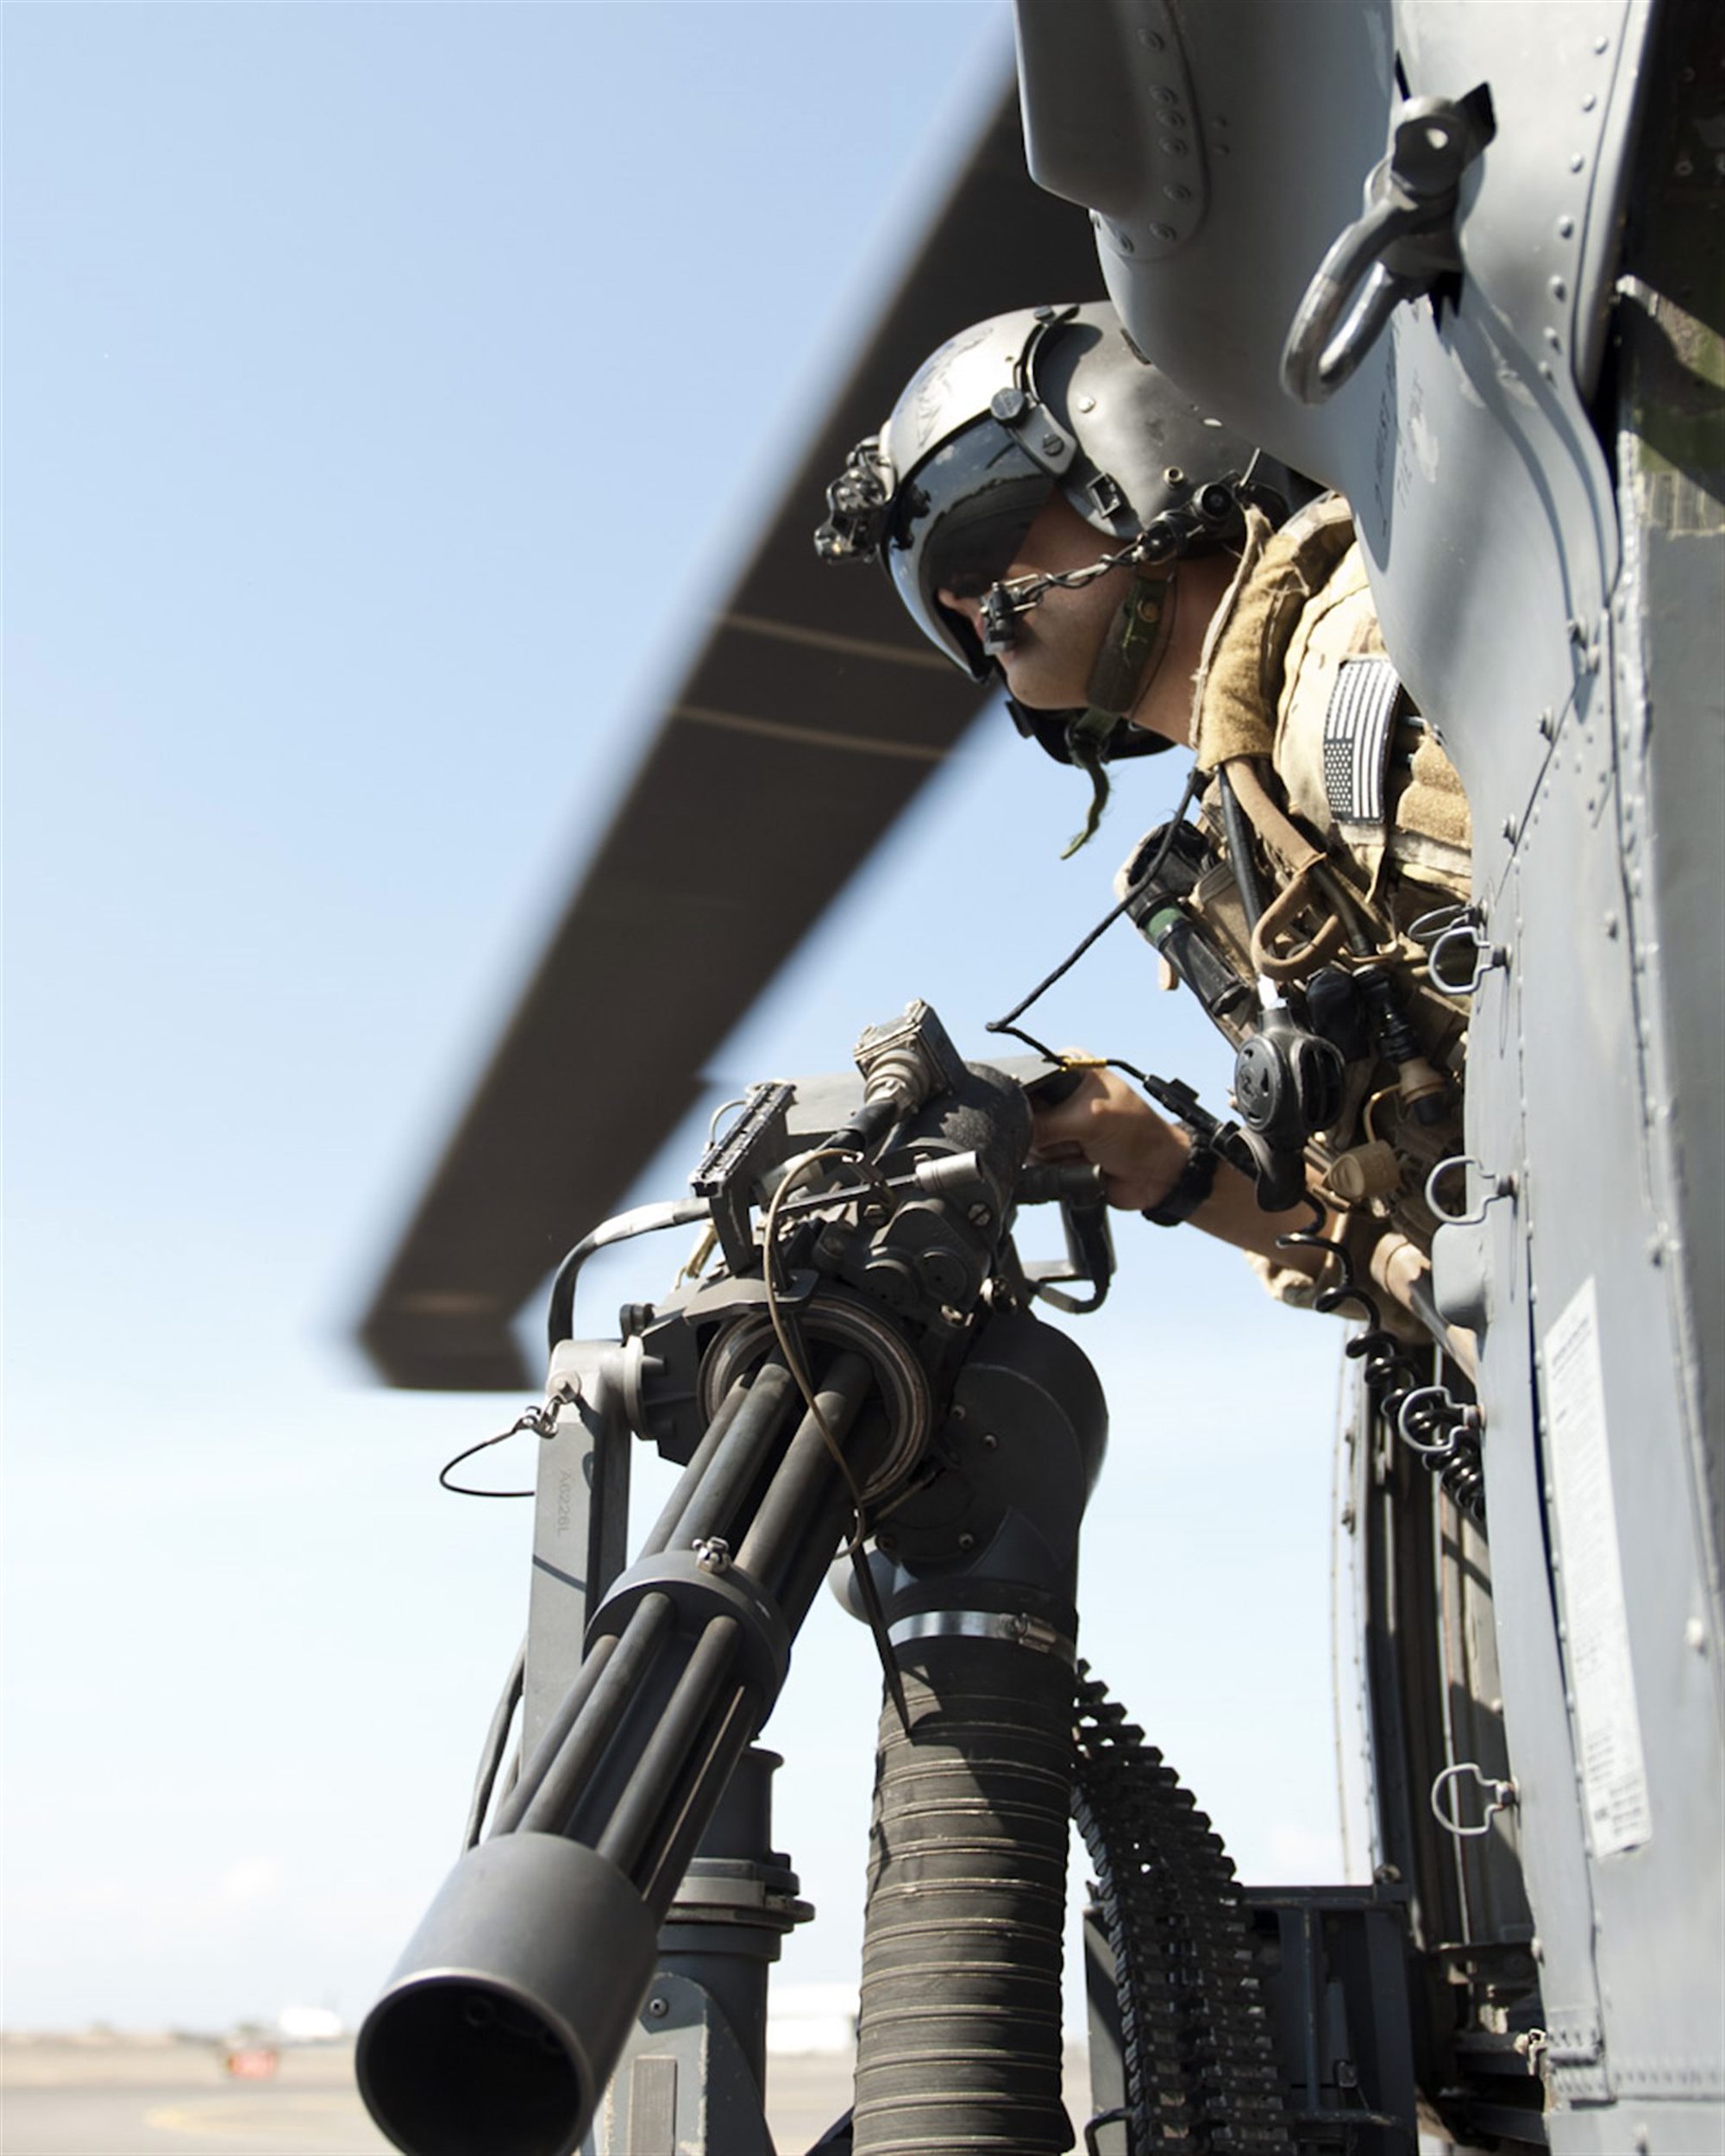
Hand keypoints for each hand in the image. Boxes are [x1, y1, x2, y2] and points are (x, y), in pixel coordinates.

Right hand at [1029, 1062, 1187, 1211]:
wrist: (1157, 1175)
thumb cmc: (1138, 1135)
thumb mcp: (1091, 1118)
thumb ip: (1047, 1124)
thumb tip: (1014, 1133)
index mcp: (1068, 1071)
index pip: (1027, 1082)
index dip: (1032, 1104)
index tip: (1056, 1118)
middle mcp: (1060, 1097)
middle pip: (1023, 1118)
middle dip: (1049, 1135)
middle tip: (1079, 1136)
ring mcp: (1058, 1127)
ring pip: (1028, 1145)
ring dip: (1057, 1155)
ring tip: (1085, 1150)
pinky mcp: (1058, 1155)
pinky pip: (1038, 1167)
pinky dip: (1058, 1170)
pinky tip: (1082, 1164)